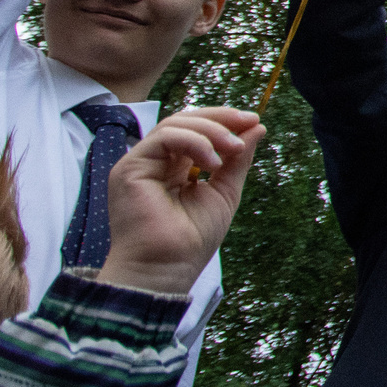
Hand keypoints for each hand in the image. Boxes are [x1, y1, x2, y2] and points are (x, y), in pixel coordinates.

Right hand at [96, 108, 262, 295]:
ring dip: (211, 131)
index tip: (253, 121)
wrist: (167, 269)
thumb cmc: (192, 241)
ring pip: (175, 124)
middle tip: (249, 121)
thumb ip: (237, 161)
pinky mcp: (130, 167)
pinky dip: (194, 142)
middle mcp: (155, 162)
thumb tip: (256, 127)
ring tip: (234, 149)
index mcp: (174, 168)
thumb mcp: (224, 193)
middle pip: (185, 121)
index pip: (196, 130)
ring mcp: (140, 163)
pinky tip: (213, 163)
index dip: (224, 121)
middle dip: (220, 118)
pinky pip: (164, 137)